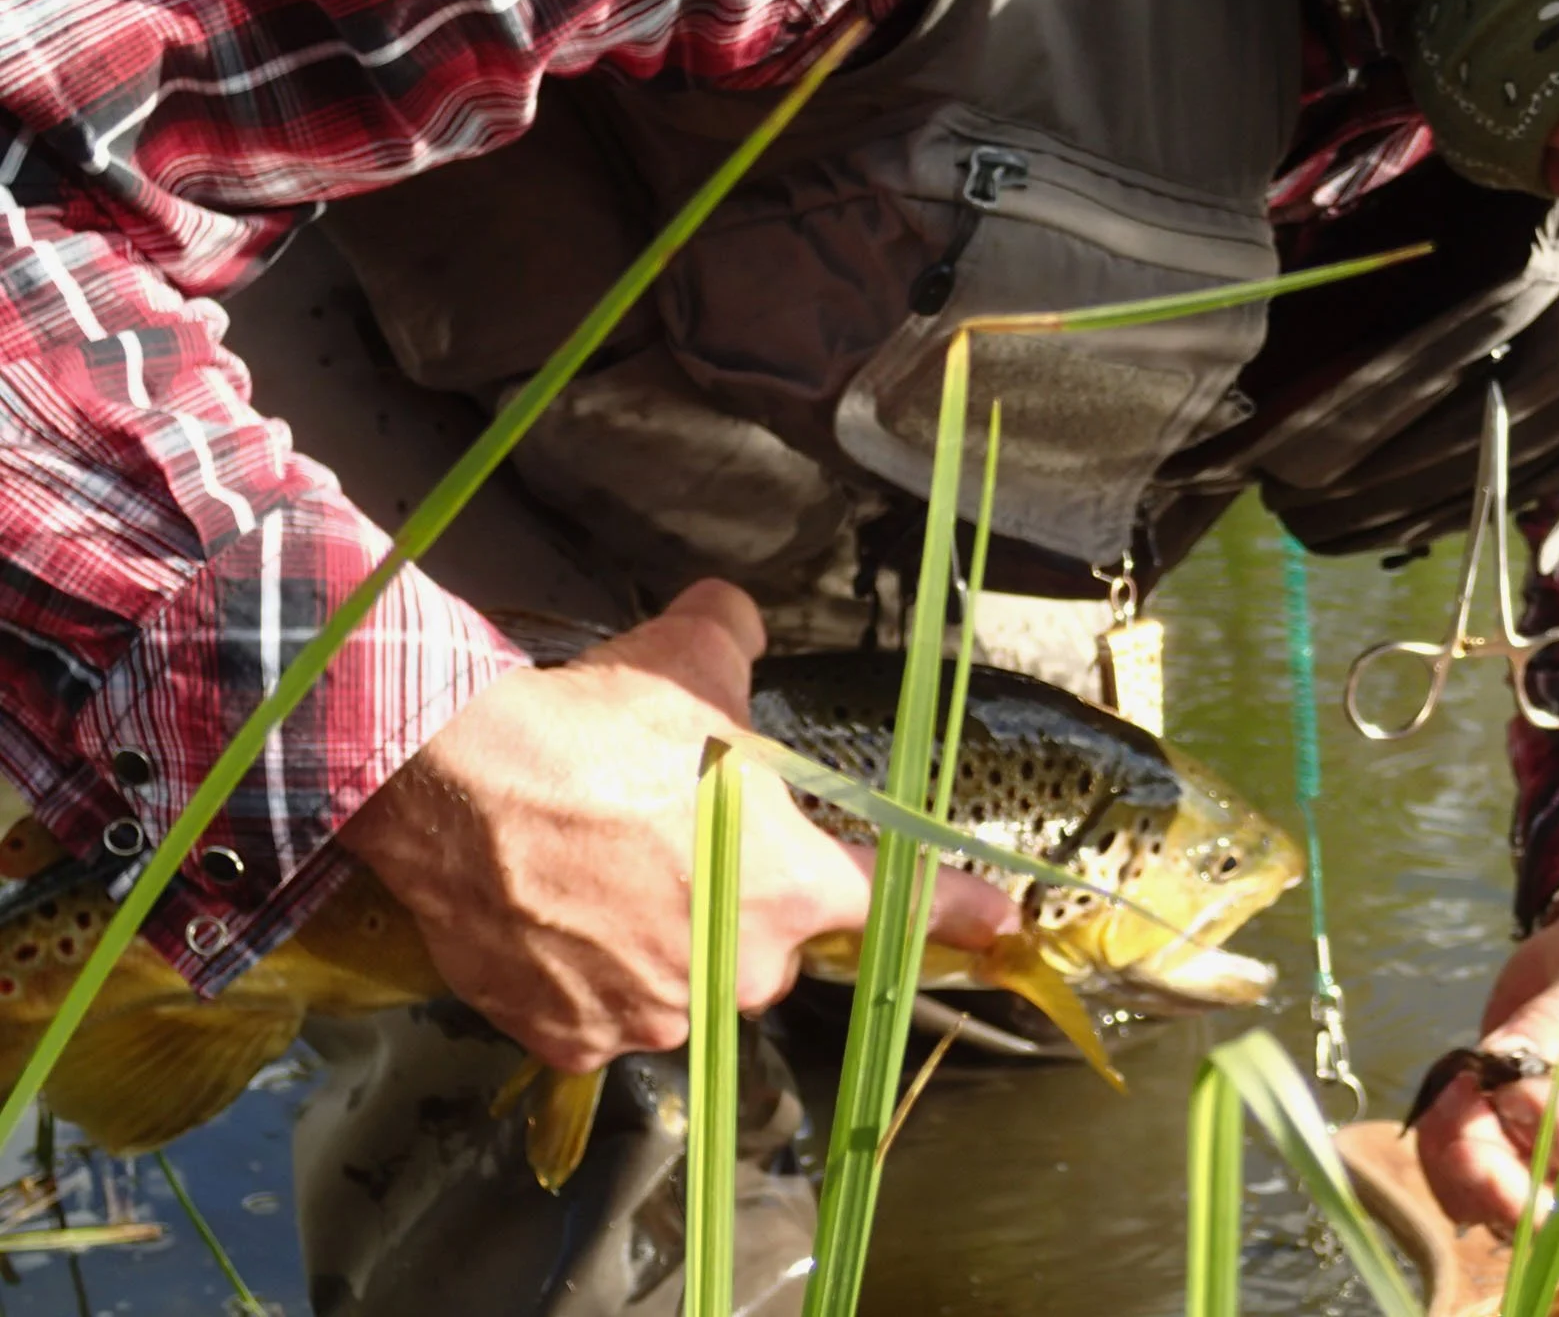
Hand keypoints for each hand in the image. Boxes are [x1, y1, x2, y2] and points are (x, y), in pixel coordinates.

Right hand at [338, 578, 1020, 1071]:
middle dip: (736, 897)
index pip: (899, 904)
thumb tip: (738, 619)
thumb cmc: (599, 724)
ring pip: (682, 980)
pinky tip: (555, 915)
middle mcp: (739, 968)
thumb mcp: (693, 655)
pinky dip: (585, 975)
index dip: (951, 910)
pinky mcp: (573, 1038)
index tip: (996, 924)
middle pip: (764, 940)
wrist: (463, 779)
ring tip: (599, 872)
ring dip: (659, 939)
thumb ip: (738, 639)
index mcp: (793, 886)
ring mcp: (655, 1013)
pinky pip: (599, 1012)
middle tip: (677, 842)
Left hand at [1413, 874, 1558, 1266]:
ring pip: (1533, 1225)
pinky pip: (1494, 1196)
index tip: (1512, 1083)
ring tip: (1450, 1103)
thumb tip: (1501, 1065)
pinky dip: (1454, 1169)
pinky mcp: (1549, 1161)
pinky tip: (1442, 1112)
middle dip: (1515, 1195)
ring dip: (1473, 1179)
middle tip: (1465, 1132)